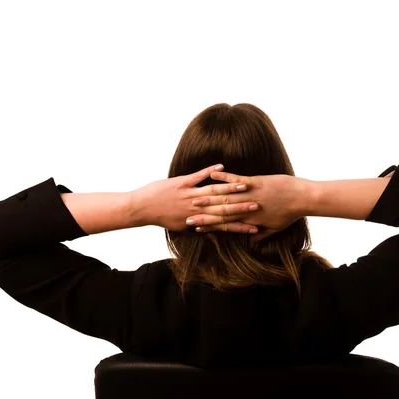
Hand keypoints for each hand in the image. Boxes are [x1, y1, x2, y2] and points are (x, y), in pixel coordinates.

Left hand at [135, 164, 260, 232]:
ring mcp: (188, 194)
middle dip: (241, 206)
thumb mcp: (180, 227)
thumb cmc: (161, 217)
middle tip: (257, 205)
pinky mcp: (181, 183)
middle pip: (222, 208)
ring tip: (245, 184)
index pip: (223, 224)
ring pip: (213, 192)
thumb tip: (210, 232)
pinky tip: (221, 167)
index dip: (240, 225)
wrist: (141, 208)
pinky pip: (198, 176)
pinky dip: (210, 172)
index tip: (255, 226)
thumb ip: (197, 226)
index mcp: (196, 220)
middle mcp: (195, 208)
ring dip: (230, 187)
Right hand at [186, 170, 309, 242]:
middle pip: (220, 212)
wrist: (302, 198)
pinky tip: (213, 173)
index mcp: (249, 220)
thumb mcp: (275, 228)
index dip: (209, 226)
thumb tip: (252, 240)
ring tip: (192, 197)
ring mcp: (249, 195)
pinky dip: (224, 176)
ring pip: (224, 197)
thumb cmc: (290, 213)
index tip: (195, 228)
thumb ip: (261, 234)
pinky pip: (236, 179)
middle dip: (202, 214)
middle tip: (186, 216)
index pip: (224, 224)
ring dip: (207, 197)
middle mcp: (246, 209)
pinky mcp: (255, 182)